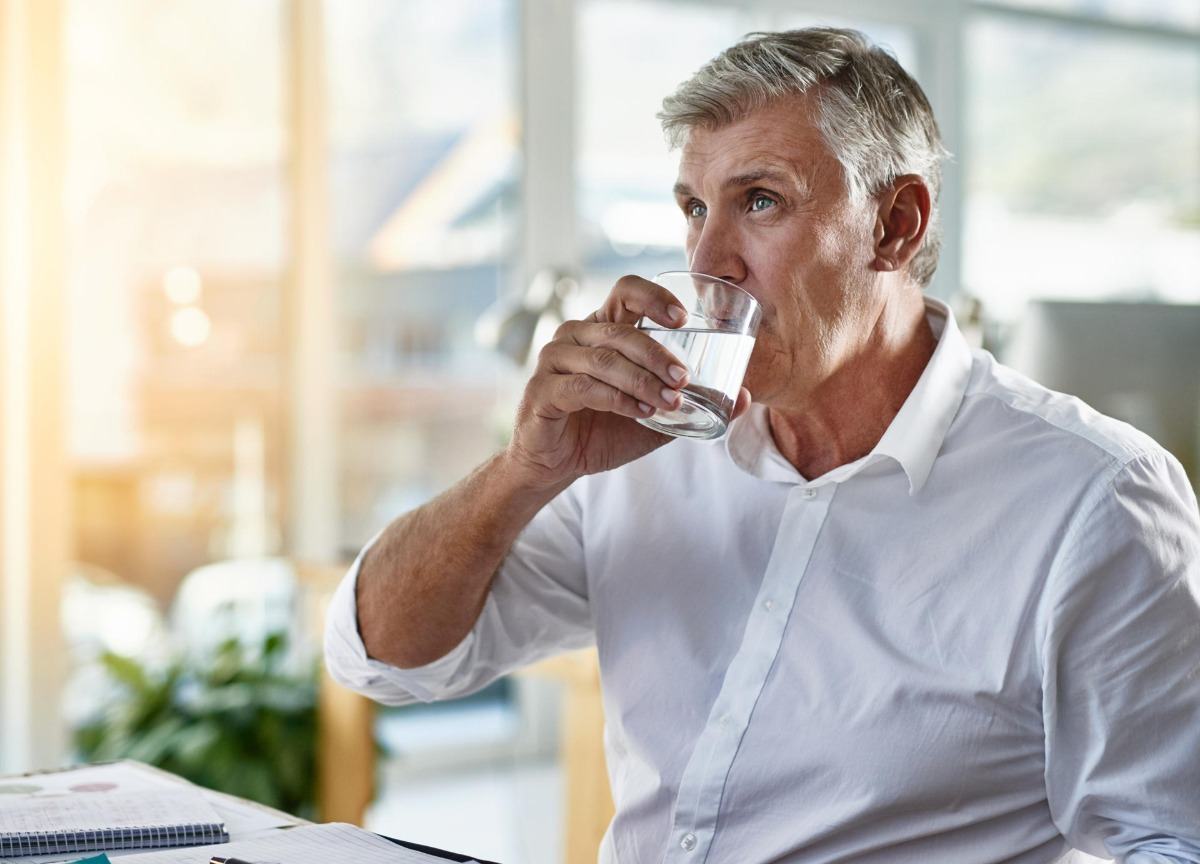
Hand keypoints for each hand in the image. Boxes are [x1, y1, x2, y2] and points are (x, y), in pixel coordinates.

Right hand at [504, 275, 750, 489]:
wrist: (557, 465)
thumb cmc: (604, 430)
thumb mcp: (655, 415)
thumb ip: (692, 402)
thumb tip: (746, 397)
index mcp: (603, 328)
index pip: (626, 292)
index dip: (654, 297)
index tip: (682, 318)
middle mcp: (576, 335)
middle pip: (619, 329)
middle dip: (658, 353)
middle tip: (685, 378)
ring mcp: (554, 360)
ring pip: (604, 360)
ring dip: (642, 381)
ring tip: (670, 401)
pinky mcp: (542, 391)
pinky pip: (583, 387)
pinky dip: (616, 399)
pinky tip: (640, 412)